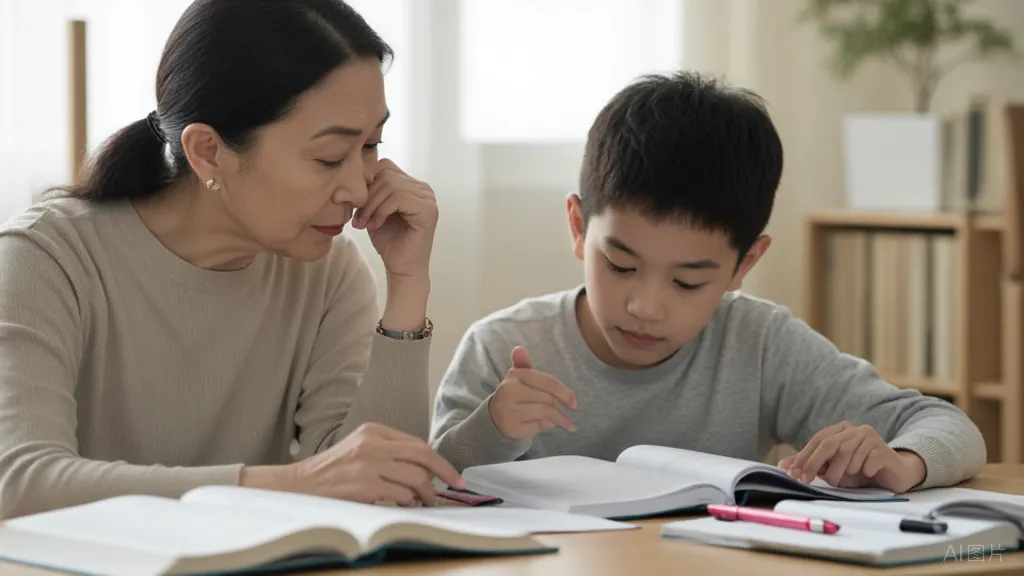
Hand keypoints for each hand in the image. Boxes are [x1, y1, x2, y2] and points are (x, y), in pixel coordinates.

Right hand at [277, 423, 462, 505]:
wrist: (299, 485)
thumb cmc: (332, 470)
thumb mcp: (359, 448)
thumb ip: (388, 451)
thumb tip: (425, 468)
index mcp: (373, 431)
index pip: (418, 443)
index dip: (440, 461)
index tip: (452, 475)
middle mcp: (372, 444)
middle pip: (422, 455)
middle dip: (444, 473)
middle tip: (455, 486)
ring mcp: (367, 464)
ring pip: (415, 477)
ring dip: (426, 493)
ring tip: (425, 502)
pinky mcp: (364, 486)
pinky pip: (400, 495)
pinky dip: (408, 502)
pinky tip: (405, 506)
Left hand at [352, 159, 437, 283]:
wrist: (402, 269)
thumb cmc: (388, 241)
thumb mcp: (374, 210)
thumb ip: (370, 191)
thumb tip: (352, 171)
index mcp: (412, 185)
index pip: (384, 167)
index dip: (366, 184)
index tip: (356, 208)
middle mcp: (423, 189)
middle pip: (386, 174)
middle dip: (367, 196)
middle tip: (358, 219)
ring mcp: (428, 198)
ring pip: (390, 185)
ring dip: (371, 206)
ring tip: (364, 224)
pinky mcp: (428, 210)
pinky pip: (398, 198)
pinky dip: (381, 211)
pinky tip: (376, 225)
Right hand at [489, 346, 577, 439]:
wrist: (494, 418)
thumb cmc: (513, 395)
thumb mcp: (518, 378)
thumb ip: (523, 364)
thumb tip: (518, 348)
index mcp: (515, 376)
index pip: (548, 383)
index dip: (564, 393)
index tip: (574, 403)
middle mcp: (510, 391)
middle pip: (548, 399)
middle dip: (557, 405)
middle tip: (560, 409)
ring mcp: (510, 410)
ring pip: (546, 413)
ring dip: (558, 419)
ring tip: (563, 422)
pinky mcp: (513, 427)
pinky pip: (539, 426)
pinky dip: (547, 426)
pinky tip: (547, 425)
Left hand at [778, 421, 926, 492]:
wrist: (893, 474)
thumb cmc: (859, 470)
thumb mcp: (832, 468)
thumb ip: (810, 464)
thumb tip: (782, 466)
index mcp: (840, 430)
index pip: (817, 440)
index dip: (803, 457)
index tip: (792, 474)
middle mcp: (855, 430)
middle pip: (830, 444)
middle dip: (815, 464)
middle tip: (806, 480)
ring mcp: (871, 437)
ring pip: (847, 455)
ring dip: (843, 473)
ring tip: (846, 479)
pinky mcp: (884, 450)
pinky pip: (867, 462)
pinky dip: (863, 472)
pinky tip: (868, 474)